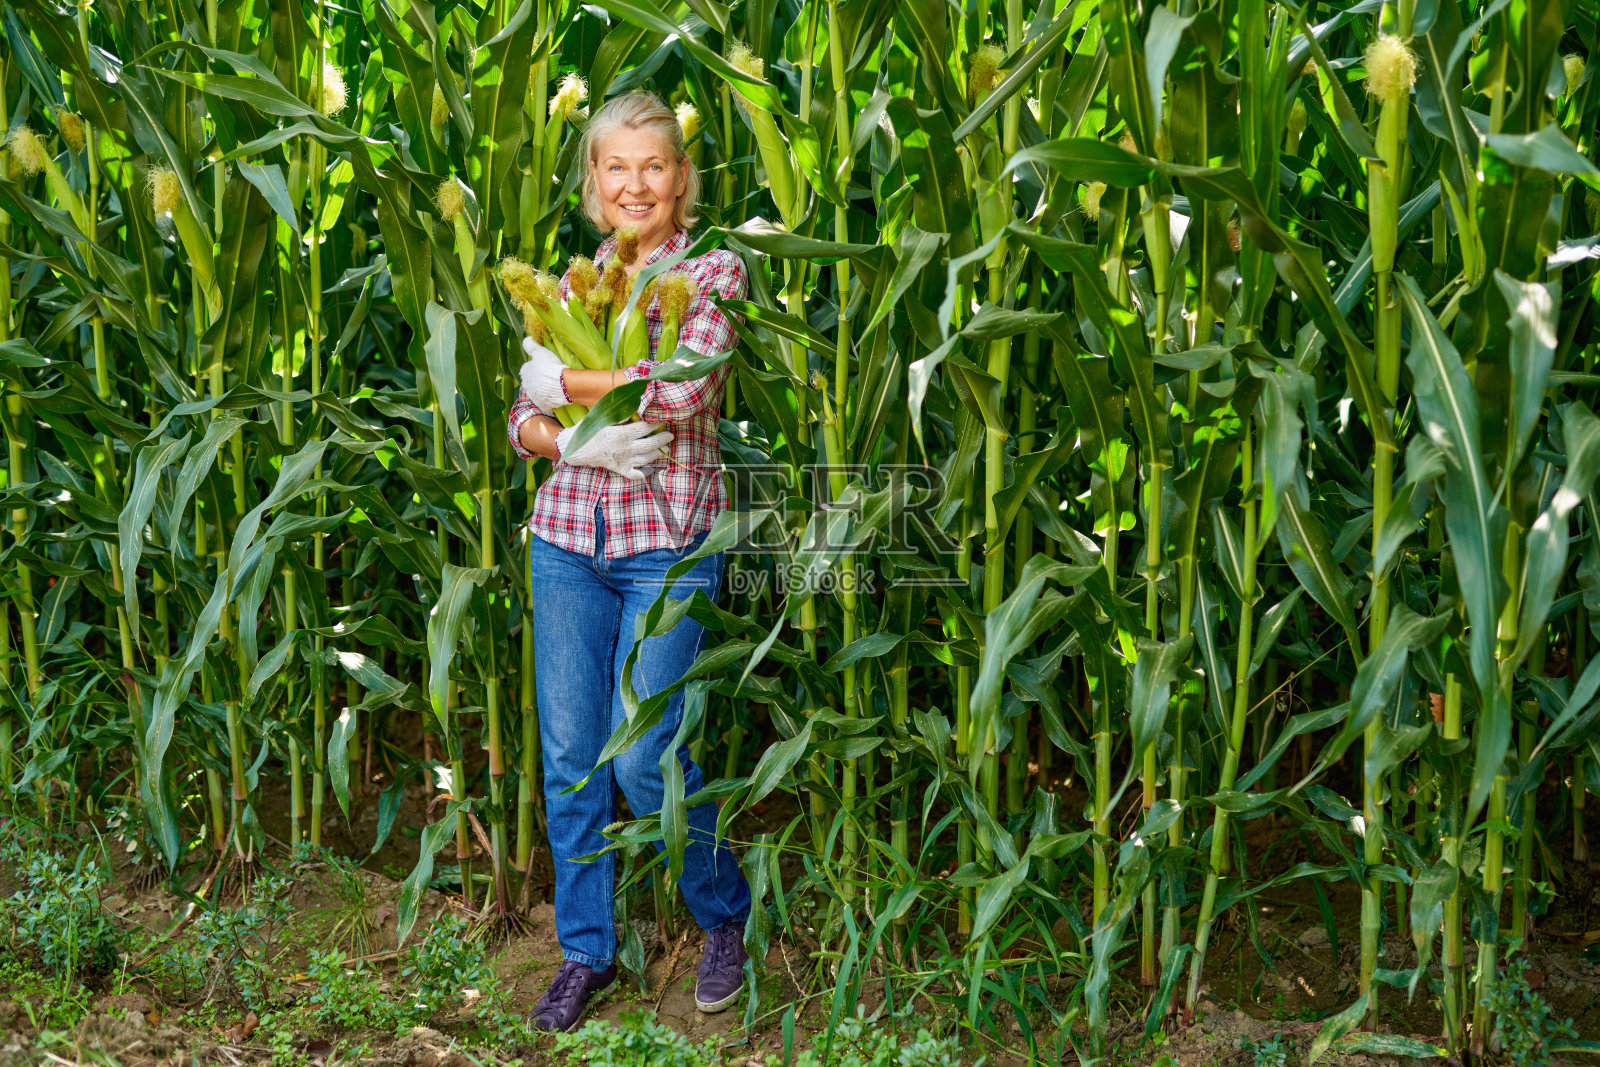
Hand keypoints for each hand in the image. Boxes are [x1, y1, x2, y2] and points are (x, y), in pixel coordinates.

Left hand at [519, 338, 568, 410]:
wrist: (563, 385)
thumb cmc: (550, 366)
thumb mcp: (539, 351)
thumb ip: (530, 345)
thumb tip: (527, 338)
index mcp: (524, 372)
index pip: (528, 367)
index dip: (537, 365)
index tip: (545, 364)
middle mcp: (526, 386)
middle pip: (532, 380)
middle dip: (539, 377)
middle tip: (551, 374)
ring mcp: (534, 397)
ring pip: (539, 391)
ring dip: (544, 388)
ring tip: (555, 383)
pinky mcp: (543, 405)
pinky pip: (545, 401)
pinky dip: (550, 398)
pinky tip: (556, 394)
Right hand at [555, 421, 673, 479]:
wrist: (576, 448)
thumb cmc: (589, 431)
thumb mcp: (603, 419)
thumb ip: (621, 415)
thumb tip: (636, 409)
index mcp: (621, 434)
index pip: (644, 428)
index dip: (655, 423)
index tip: (662, 420)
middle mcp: (625, 448)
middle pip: (650, 444)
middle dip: (663, 439)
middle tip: (670, 435)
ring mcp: (623, 461)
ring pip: (647, 459)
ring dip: (658, 454)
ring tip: (664, 449)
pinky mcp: (620, 470)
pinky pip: (635, 475)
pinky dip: (645, 473)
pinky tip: (650, 469)